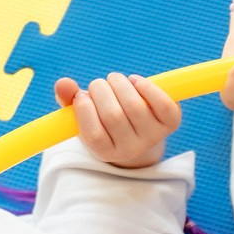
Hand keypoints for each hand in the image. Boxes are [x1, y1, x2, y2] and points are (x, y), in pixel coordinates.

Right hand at [54, 72, 181, 167]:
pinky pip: (162, 104)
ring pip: (134, 106)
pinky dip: (147, 86)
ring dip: (119, 83)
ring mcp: (152, 137)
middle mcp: (131, 150)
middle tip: (99, 85)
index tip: (82, 96)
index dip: (84, 108)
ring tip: (114, 80)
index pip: (93, 135)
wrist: (141, 131)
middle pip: (113, 116)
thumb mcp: (85, 114)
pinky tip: (135, 81)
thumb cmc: (106, 120)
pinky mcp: (170, 123)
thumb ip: (69, 101)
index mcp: (106, 152)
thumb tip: (63, 84)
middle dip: (100, 90)